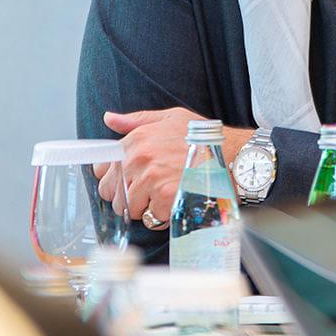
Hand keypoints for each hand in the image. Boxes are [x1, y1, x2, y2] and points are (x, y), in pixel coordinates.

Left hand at [98, 107, 250, 226]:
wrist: (231, 154)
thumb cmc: (202, 136)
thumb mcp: (169, 118)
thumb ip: (135, 120)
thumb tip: (109, 118)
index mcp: (136, 140)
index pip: (103, 170)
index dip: (115, 178)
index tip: (129, 179)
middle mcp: (139, 160)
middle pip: (112, 194)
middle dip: (127, 197)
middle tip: (149, 191)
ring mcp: (151, 180)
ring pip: (129, 209)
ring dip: (144, 208)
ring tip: (164, 195)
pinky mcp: (164, 199)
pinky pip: (151, 218)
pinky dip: (162, 215)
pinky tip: (175, 201)